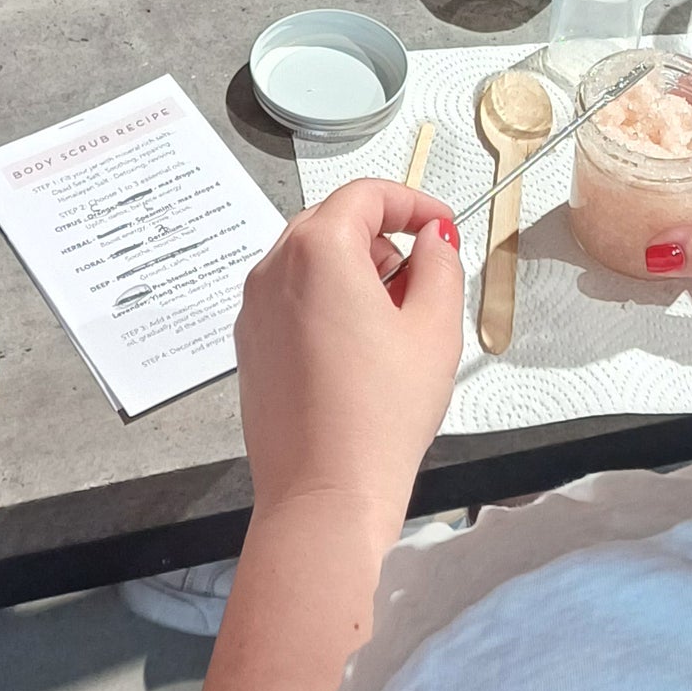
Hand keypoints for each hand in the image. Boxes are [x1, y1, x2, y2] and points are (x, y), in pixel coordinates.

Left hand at [237, 180, 462, 536]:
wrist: (324, 495)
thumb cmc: (378, 419)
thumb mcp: (435, 330)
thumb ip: (441, 266)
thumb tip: (435, 239)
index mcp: (318, 252)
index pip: (366, 194)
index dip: (412, 202)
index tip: (440, 226)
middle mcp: (274, 270)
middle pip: (332, 221)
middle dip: (383, 237)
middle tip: (422, 277)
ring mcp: (254, 309)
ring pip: (309, 260)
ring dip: (354, 270)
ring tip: (394, 322)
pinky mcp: (250, 345)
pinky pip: (290, 298)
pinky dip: (325, 301)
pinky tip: (359, 350)